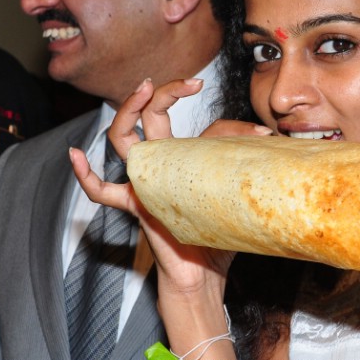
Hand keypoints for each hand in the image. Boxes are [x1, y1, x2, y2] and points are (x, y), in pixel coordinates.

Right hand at [70, 78, 271, 300]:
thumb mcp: (242, 196)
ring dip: (129, 111)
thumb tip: (285, 152)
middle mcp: (162, 165)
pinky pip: (103, 192)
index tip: (265, 134)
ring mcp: (145, 182)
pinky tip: (74, 157)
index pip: (208, 129)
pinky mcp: (137, 205)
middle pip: (153, 118)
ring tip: (143, 89)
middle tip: (190, 82)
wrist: (206, 278)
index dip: (237, 128)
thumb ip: (253, 172)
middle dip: (167, 93)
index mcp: (187, 160)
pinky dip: (85, 175)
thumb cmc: (221, 239)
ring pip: (125, 140)